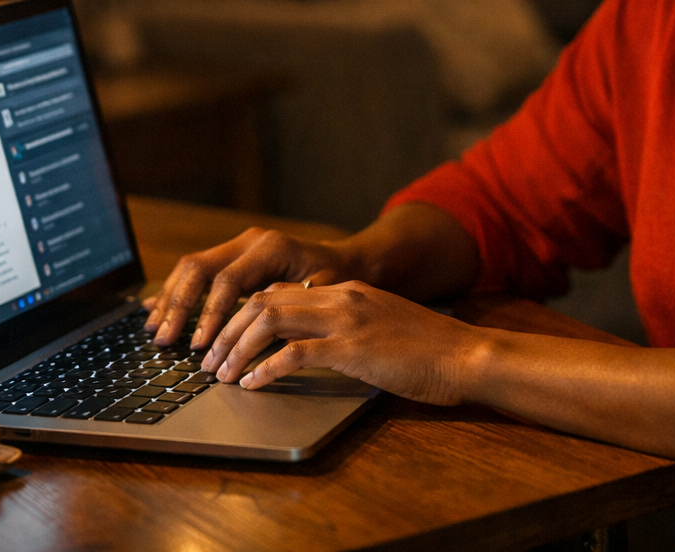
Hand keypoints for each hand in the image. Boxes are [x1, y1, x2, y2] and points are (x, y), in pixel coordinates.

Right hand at [143, 227, 351, 347]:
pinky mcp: (231, 257)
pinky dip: (175, 292)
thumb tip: (259, 329)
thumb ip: (290, 304)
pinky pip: (195, 271)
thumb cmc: (336, 280)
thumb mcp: (323, 293)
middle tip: (165, 339)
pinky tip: (156, 309)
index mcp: (270, 248)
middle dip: (180, 306)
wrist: (344, 261)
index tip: (200, 344)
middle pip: (200, 268)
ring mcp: (237, 246)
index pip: (228, 280)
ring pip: (191, 268)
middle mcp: (249, 242)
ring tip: (155, 331)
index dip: (211, 313)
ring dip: (171, 300)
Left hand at [201, 280, 481, 404]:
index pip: (277, 290)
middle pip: (263, 301)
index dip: (240, 312)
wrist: (465, 356)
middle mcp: (340, 296)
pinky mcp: (353, 348)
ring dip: (237, 348)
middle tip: (209, 358)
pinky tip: (252, 384)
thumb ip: (345, 326)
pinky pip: (294, 354)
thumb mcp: (380, 325)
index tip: (220, 336)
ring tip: (221, 373)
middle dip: (227, 330)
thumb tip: (305, 344)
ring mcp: (346, 320)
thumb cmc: (428, 350)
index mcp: (346, 289)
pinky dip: (265, 368)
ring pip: (270, 321)